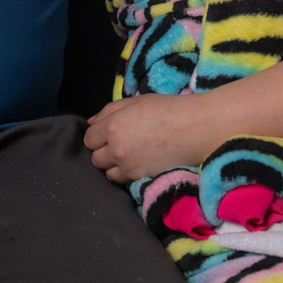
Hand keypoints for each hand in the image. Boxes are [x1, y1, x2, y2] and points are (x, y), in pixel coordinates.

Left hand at [84, 93, 214, 183]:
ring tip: (129, 155)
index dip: (98, 135)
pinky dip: (125, 174)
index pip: (89, 138)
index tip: (109, 133)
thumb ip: (109, 111)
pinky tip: (136, 163)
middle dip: (103, 151)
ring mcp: (127, 166)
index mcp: (113, 125)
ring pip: (106, 172)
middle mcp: (116, 148)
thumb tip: (91, 123)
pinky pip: (121, 180)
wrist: (194, 129)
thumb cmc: (166, 109)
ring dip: (113, 165)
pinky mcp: (139, 178)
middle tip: (120, 144)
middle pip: (95, 157)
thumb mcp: (135, 102)